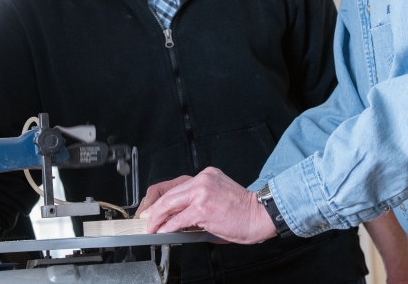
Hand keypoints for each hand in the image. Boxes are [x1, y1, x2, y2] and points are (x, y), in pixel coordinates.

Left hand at [138, 167, 277, 243]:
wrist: (261, 214)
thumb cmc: (244, 210)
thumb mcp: (219, 196)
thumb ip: (199, 201)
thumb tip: (178, 217)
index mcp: (207, 175)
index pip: (175, 185)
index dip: (159, 198)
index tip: (152, 208)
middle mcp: (203, 180)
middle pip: (168, 193)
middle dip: (153, 209)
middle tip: (146, 219)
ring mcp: (202, 193)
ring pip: (170, 204)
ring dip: (157, 218)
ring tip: (151, 228)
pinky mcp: (203, 208)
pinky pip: (178, 219)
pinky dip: (168, 226)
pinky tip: (163, 232)